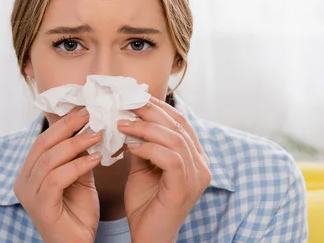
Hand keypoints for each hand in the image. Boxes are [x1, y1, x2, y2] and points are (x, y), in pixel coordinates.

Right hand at [14, 107, 102, 242]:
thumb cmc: (78, 214)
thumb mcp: (80, 177)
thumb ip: (79, 155)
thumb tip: (91, 127)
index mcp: (29, 172)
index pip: (44, 140)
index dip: (63, 123)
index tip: (85, 108)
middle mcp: (24, 181)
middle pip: (44, 145)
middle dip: (68, 126)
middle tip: (91, 114)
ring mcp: (29, 194)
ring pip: (50, 159)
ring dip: (76, 144)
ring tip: (98, 134)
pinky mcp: (40, 206)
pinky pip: (57, 178)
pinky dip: (77, 165)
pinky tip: (96, 159)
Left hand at [117, 97, 211, 242]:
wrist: (148, 238)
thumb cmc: (146, 204)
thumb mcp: (142, 167)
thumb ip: (142, 143)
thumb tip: (130, 118)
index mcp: (195, 157)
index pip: (180, 122)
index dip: (159, 107)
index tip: (135, 96)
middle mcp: (202, 165)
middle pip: (178, 126)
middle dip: (150, 112)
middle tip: (126, 103)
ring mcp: (197, 177)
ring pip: (175, 139)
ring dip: (145, 128)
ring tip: (122, 124)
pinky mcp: (185, 188)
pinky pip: (170, 159)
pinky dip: (149, 148)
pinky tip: (130, 146)